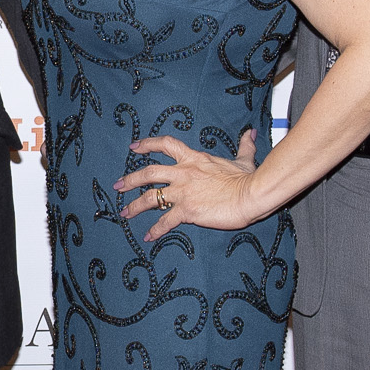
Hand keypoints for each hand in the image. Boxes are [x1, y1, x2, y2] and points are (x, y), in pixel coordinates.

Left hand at [113, 132, 262, 245]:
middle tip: (118, 185)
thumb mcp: (244, 159)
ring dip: (135, 206)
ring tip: (125, 213)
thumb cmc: (248, 179)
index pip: (166, 144)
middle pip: (148, 172)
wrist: (251, 195)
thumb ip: (244, 146)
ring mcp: (183, 192)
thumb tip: (251, 132)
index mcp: (194, 159)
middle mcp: (183, 173)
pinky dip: (155, 230)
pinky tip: (148, 237)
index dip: (147, 144)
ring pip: (151, 197)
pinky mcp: (187, 210)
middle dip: (130, 179)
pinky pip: (165, 221)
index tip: (134, 147)